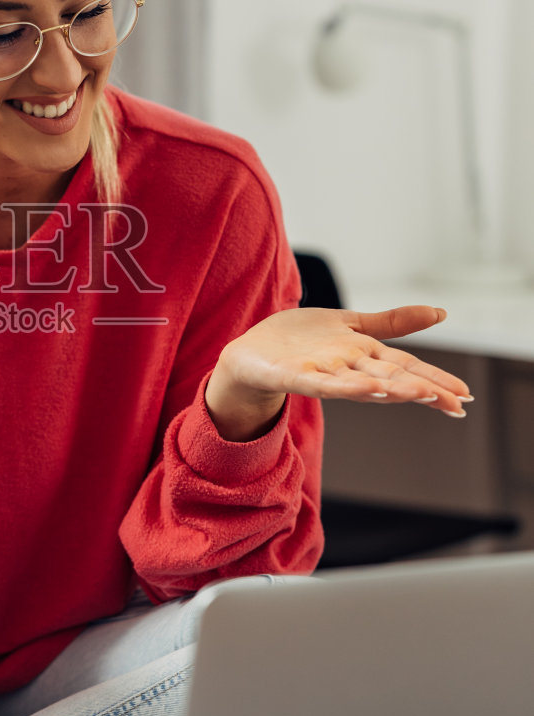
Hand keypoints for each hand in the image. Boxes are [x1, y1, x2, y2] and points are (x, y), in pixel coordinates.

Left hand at [205, 305, 470, 441]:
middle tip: (454, 402)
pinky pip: (324, 385)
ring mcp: (324, 374)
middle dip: (423, 389)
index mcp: (364, 355)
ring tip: (421, 393)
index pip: (406, 366)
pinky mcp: (296, 377)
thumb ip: (393, 322)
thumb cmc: (301, 341)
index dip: (435, 379)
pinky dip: (347, 386)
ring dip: (392, 389)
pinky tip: (369, 387)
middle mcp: (349, 368)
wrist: (251, 352)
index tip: (464, 396)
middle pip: (391, 378)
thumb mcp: (352, 325)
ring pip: (363, 383)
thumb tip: (441, 312)